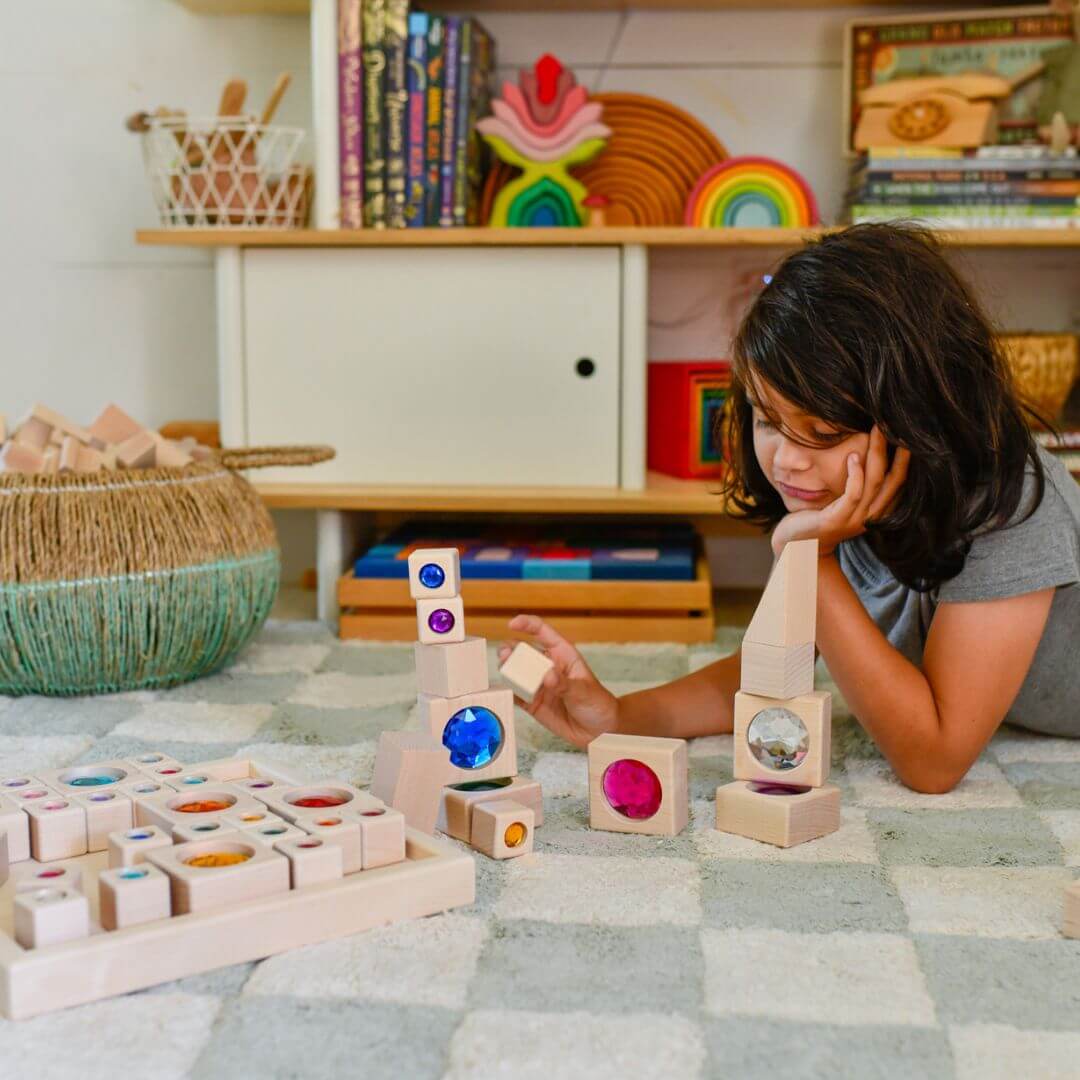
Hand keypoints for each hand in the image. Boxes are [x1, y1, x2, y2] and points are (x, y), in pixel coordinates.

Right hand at [498, 614, 618, 748]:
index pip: (542, 632)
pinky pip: (516, 695)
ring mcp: (538, 684)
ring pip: (516, 672)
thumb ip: (565, 684)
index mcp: (562, 654)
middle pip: (523, 651)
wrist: (599, 730)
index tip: (512, 624)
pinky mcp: (532, 703)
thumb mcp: (584, 691)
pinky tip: (503, 691)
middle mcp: (546, 666)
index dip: (527, 624)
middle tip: (505, 656)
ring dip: (507, 669)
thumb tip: (547, 676)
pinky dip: (508, 692)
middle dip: (511, 649)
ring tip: (504, 671)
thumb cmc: (597, 703)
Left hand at [771, 426, 909, 556]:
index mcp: (877, 512)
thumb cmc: (818, 517)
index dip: (905, 461)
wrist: (796, 545)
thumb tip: (863, 453)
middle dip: (895, 451)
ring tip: (876, 432)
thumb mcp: (843, 500)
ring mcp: (855, 520)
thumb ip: (858, 485)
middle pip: (892, 480)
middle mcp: (871, 517)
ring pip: (874, 483)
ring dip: (876, 455)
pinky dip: (855, 474)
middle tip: (892, 425)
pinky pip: (853, 494)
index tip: (906, 436)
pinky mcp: (837, 520)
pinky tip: (853, 457)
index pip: (899, 484)